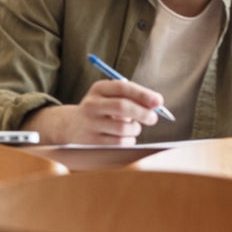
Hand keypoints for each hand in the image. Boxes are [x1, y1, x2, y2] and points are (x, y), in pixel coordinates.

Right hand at [24, 79, 161, 144]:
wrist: (72, 127)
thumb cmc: (103, 110)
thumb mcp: (111, 98)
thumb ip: (132, 98)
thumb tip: (156, 104)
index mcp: (98, 89)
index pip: (122, 88)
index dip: (143, 94)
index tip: (159, 101)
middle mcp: (91, 105)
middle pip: (122, 106)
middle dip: (143, 113)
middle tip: (153, 118)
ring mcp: (90, 124)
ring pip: (124, 128)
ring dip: (135, 129)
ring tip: (131, 128)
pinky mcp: (92, 142)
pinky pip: (120, 143)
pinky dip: (129, 141)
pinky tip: (123, 137)